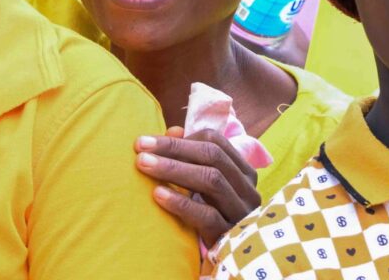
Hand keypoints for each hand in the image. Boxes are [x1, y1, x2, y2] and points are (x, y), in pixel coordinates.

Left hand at [137, 126, 262, 248]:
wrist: (230, 258)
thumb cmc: (213, 215)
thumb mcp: (205, 186)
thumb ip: (191, 157)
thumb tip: (172, 130)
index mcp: (243, 171)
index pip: (215, 141)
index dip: (182, 138)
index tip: (148, 141)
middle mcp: (247, 188)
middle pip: (212, 157)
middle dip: (173, 149)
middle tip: (140, 148)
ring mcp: (242, 212)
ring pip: (211, 180)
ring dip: (174, 169)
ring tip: (144, 165)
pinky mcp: (230, 235)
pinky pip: (207, 215)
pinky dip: (181, 203)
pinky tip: (158, 195)